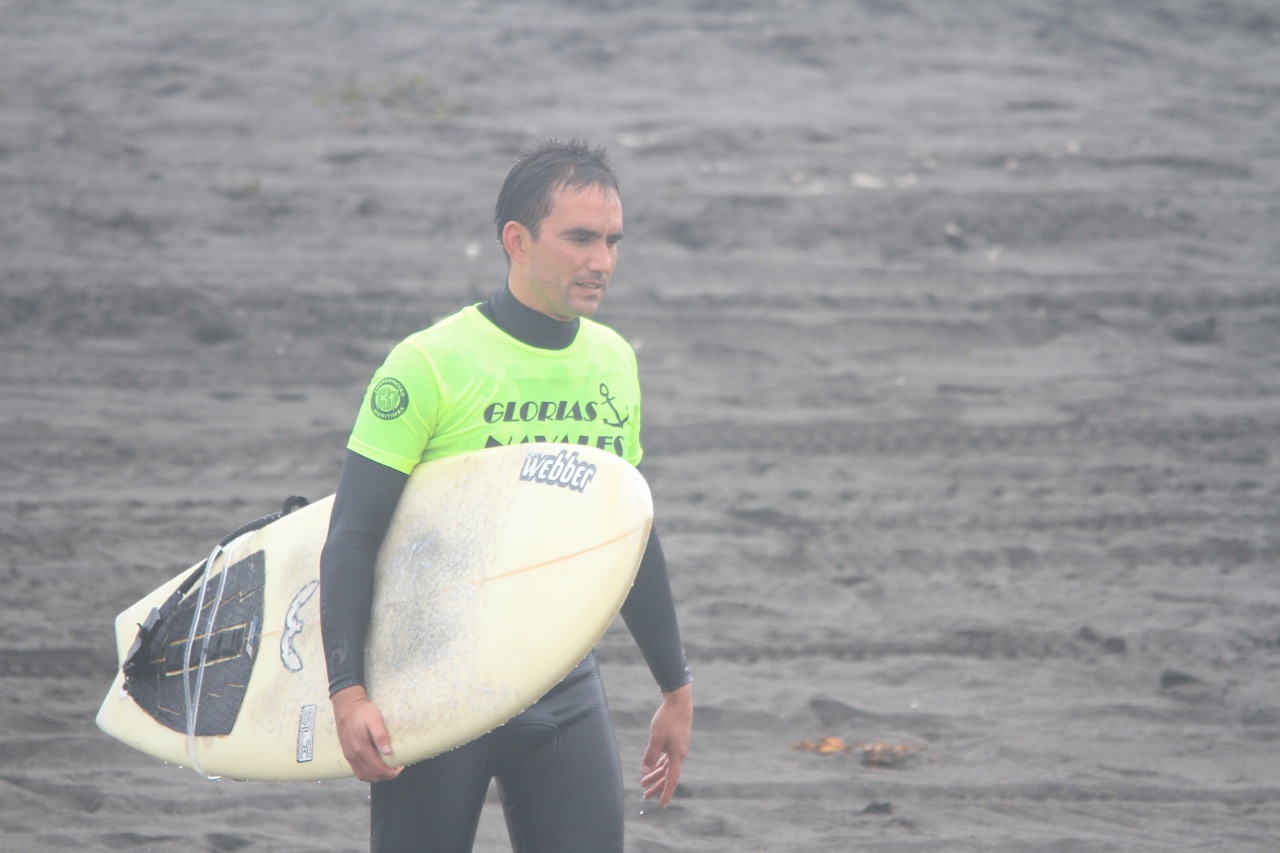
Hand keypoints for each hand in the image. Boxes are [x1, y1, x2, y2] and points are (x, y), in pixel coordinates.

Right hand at [331, 685, 402, 782]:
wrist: (346, 708)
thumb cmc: (362, 712)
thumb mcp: (374, 720)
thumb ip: (381, 736)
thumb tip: (388, 752)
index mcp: (361, 749)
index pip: (378, 769)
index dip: (391, 772)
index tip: (401, 767)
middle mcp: (353, 756)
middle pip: (372, 775)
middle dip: (387, 775)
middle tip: (397, 768)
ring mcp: (349, 757)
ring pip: (364, 776)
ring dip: (377, 776)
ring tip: (388, 769)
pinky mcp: (348, 755)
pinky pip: (358, 772)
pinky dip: (368, 774)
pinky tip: (375, 768)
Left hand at [640, 682, 691, 806]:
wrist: (679, 702)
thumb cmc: (667, 719)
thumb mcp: (656, 738)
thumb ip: (650, 756)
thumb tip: (644, 772)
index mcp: (677, 756)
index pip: (671, 780)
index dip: (666, 793)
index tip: (661, 805)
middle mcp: (679, 755)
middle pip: (668, 776)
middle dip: (657, 787)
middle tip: (644, 796)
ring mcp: (677, 749)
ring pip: (666, 768)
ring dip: (655, 776)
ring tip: (643, 784)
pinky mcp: (675, 743)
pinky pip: (667, 760)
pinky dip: (659, 766)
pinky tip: (651, 769)